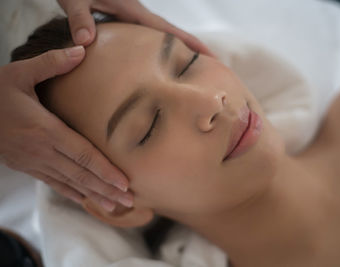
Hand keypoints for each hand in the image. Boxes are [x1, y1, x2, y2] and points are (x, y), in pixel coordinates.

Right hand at [0, 46, 133, 211]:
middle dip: (106, 189)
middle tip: (130, 201)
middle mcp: (41, 151)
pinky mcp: (27, 166)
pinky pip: (54, 184)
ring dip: (94, 196)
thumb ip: (50, 64)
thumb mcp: (19, 72)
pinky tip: (87, 201)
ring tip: (116, 207)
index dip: (104, 170)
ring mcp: (33, 162)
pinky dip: (72, 194)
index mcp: (44, 129)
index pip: (82, 154)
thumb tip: (81, 49)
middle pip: (81, 174)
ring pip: (70, 183)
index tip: (124, 182)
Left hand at [57, 0, 214, 55]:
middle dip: (193, 50)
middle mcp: (139, 15)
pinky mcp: (127, 22)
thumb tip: (85, 42)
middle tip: (210, 70)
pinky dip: (160, 50)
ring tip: (189, 71)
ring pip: (162, 38)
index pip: (170, 30)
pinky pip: (148, 39)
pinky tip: (158, 63)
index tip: (212, 57)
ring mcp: (134, 19)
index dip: (192, 44)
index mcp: (134, 11)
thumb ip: (80, 18)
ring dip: (179, 51)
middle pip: (173, 35)